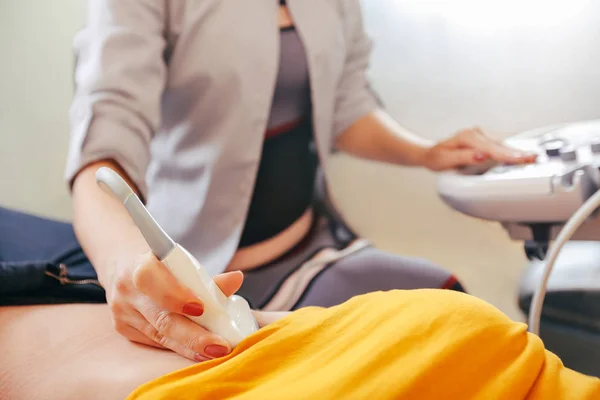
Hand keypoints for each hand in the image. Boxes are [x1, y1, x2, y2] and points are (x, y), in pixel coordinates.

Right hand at [105, 252, 243, 361]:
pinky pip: (156, 342)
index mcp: (138, 266)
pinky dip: (179, 347)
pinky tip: (198, 353)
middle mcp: (127, 291)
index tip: (201, 308)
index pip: (151, 280)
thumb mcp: (178, 263)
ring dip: (191, 348)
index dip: (175, 295)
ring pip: (160, 336)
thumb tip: (236, 280)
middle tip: (221, 346)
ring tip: (216, 352)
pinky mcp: (124, 330)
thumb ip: (205, 277)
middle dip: (193, 336)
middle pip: (161, 318)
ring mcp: (123, 313)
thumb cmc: (160, 264)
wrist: (124, 266)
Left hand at [422, 127, 536, 170]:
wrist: (431, 152)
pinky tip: (521, 155)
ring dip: (516, 152)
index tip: (522, 158)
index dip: (508, 155)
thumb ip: (464, 157)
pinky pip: (499, 146)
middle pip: (500, 146)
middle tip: (535, 157)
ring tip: (532, 157)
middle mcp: (476, 132)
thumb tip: (482, 156)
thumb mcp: (445, 160)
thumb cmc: (436, 158)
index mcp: (468, 137)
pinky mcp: (484, 139)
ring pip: (502, 145)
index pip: (492, 149)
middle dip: (517, 152)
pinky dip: (510, 151)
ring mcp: (481, 135)